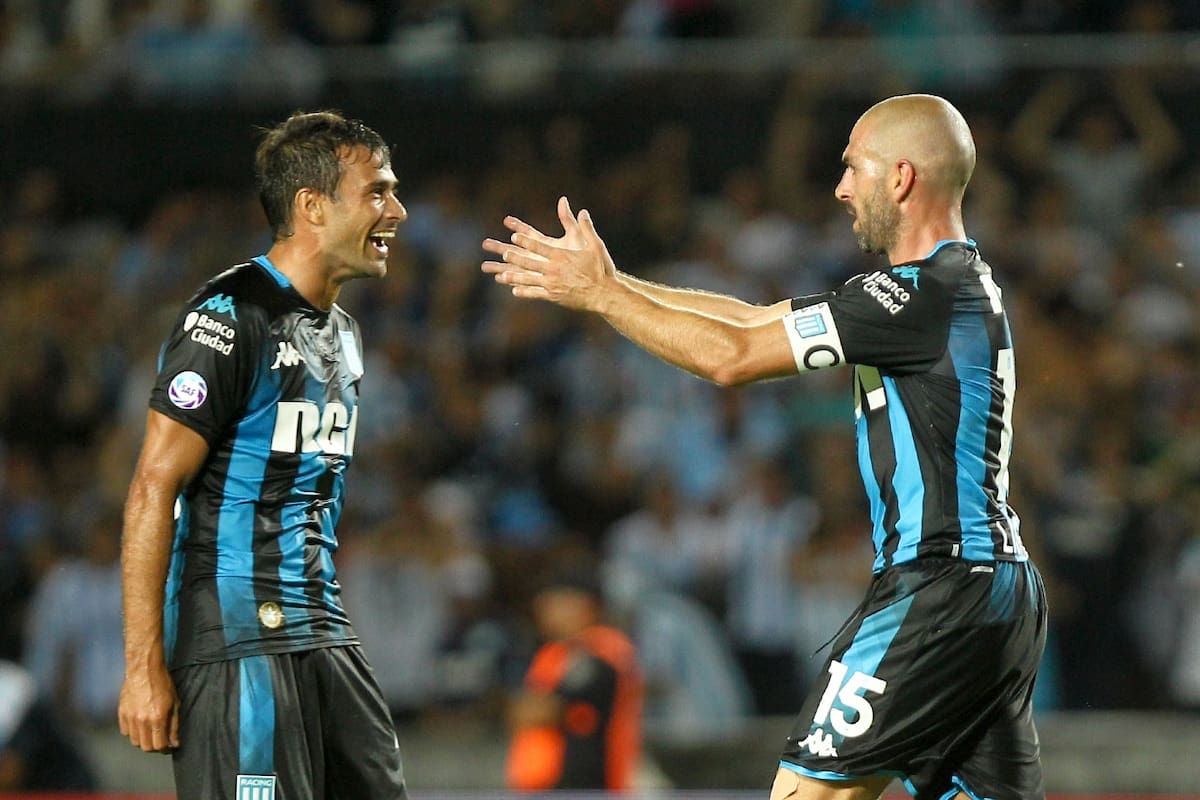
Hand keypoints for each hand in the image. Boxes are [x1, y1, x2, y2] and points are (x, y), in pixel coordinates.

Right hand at [118, 663, 179, 752]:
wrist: (144, 669)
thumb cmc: (163, 683)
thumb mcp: (175, 703)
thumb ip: (174, 725)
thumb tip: (175, 743)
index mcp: (158, 718)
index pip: (159, 745)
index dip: (165, 749)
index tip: (168, 746)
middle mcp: (142, 720)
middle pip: (145, 747)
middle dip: (154, 747)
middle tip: (159, 740)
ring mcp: (130, 717)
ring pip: (134, 741)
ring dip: (143, 740)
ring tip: (150, 732)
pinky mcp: (121, 713)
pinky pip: (125, 732)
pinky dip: (132, 732)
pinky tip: (140, 724)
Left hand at [482, 196, 615, 311]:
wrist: (604, 294)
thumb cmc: (602, 269)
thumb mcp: (596, 245)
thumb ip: (586, 228)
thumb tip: (583, 211)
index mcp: (562, 256)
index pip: (539, 246)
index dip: (526, 241)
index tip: (515, 236)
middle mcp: (553, 270)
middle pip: (530, 262)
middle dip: (516, 257)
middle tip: (504, 253)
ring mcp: (552, 284)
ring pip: (529, 279)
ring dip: (514, 276)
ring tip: (502, 274)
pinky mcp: (554, 296)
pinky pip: (535, 293)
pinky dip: (525, 292)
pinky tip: (515, 291)